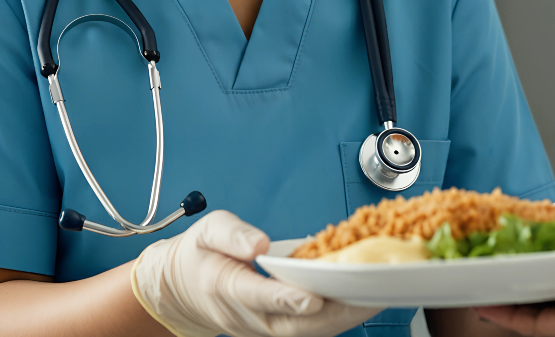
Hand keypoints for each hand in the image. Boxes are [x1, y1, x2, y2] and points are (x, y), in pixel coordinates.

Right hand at [132, 210, 379, 336]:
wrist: (181, 287)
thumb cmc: (201, 253)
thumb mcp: (208, 228)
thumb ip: (232, 234)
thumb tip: (259, 243)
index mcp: (226, 286)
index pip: (261, 297)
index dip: (289, 299)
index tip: (315, 297)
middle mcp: (245, 316)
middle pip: (293, 323)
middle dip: (332, 312)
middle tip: (366, 296)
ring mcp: (259, 329)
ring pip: (304, 333)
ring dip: (340, 320)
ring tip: (373, 299)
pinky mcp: (272, 331)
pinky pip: (306, 332)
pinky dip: (334, 321)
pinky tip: (359, 305)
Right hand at [475, 208, 554, 336]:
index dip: (547, 223)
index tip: (523, 213)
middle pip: (548, 263)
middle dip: (518, 252)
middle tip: (487, 237)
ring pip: (535, 293)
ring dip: (505, 281)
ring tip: (474, 265)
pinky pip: (536, 319)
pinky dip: (507, 313)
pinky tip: (482, 300)